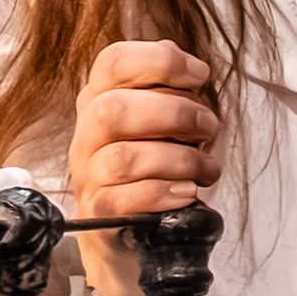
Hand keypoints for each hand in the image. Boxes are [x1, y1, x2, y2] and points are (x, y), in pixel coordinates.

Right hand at [68, 38, 222, 231]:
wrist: (124, 234)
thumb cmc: (149, 172)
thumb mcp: (158, 124)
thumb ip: (166, 91)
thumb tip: (184, 62)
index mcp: (100, 100)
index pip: (113, 63)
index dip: (159, 60)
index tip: (198, 75)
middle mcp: (88, 135)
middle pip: (113, 108)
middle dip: (174, 113)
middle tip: (208, 126)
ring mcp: (88, 174)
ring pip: (124, 157)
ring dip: (180, 159)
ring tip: (206, 168)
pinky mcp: (99, 212)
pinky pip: (126, 199)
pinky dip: (164, 192)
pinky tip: (186, 191)